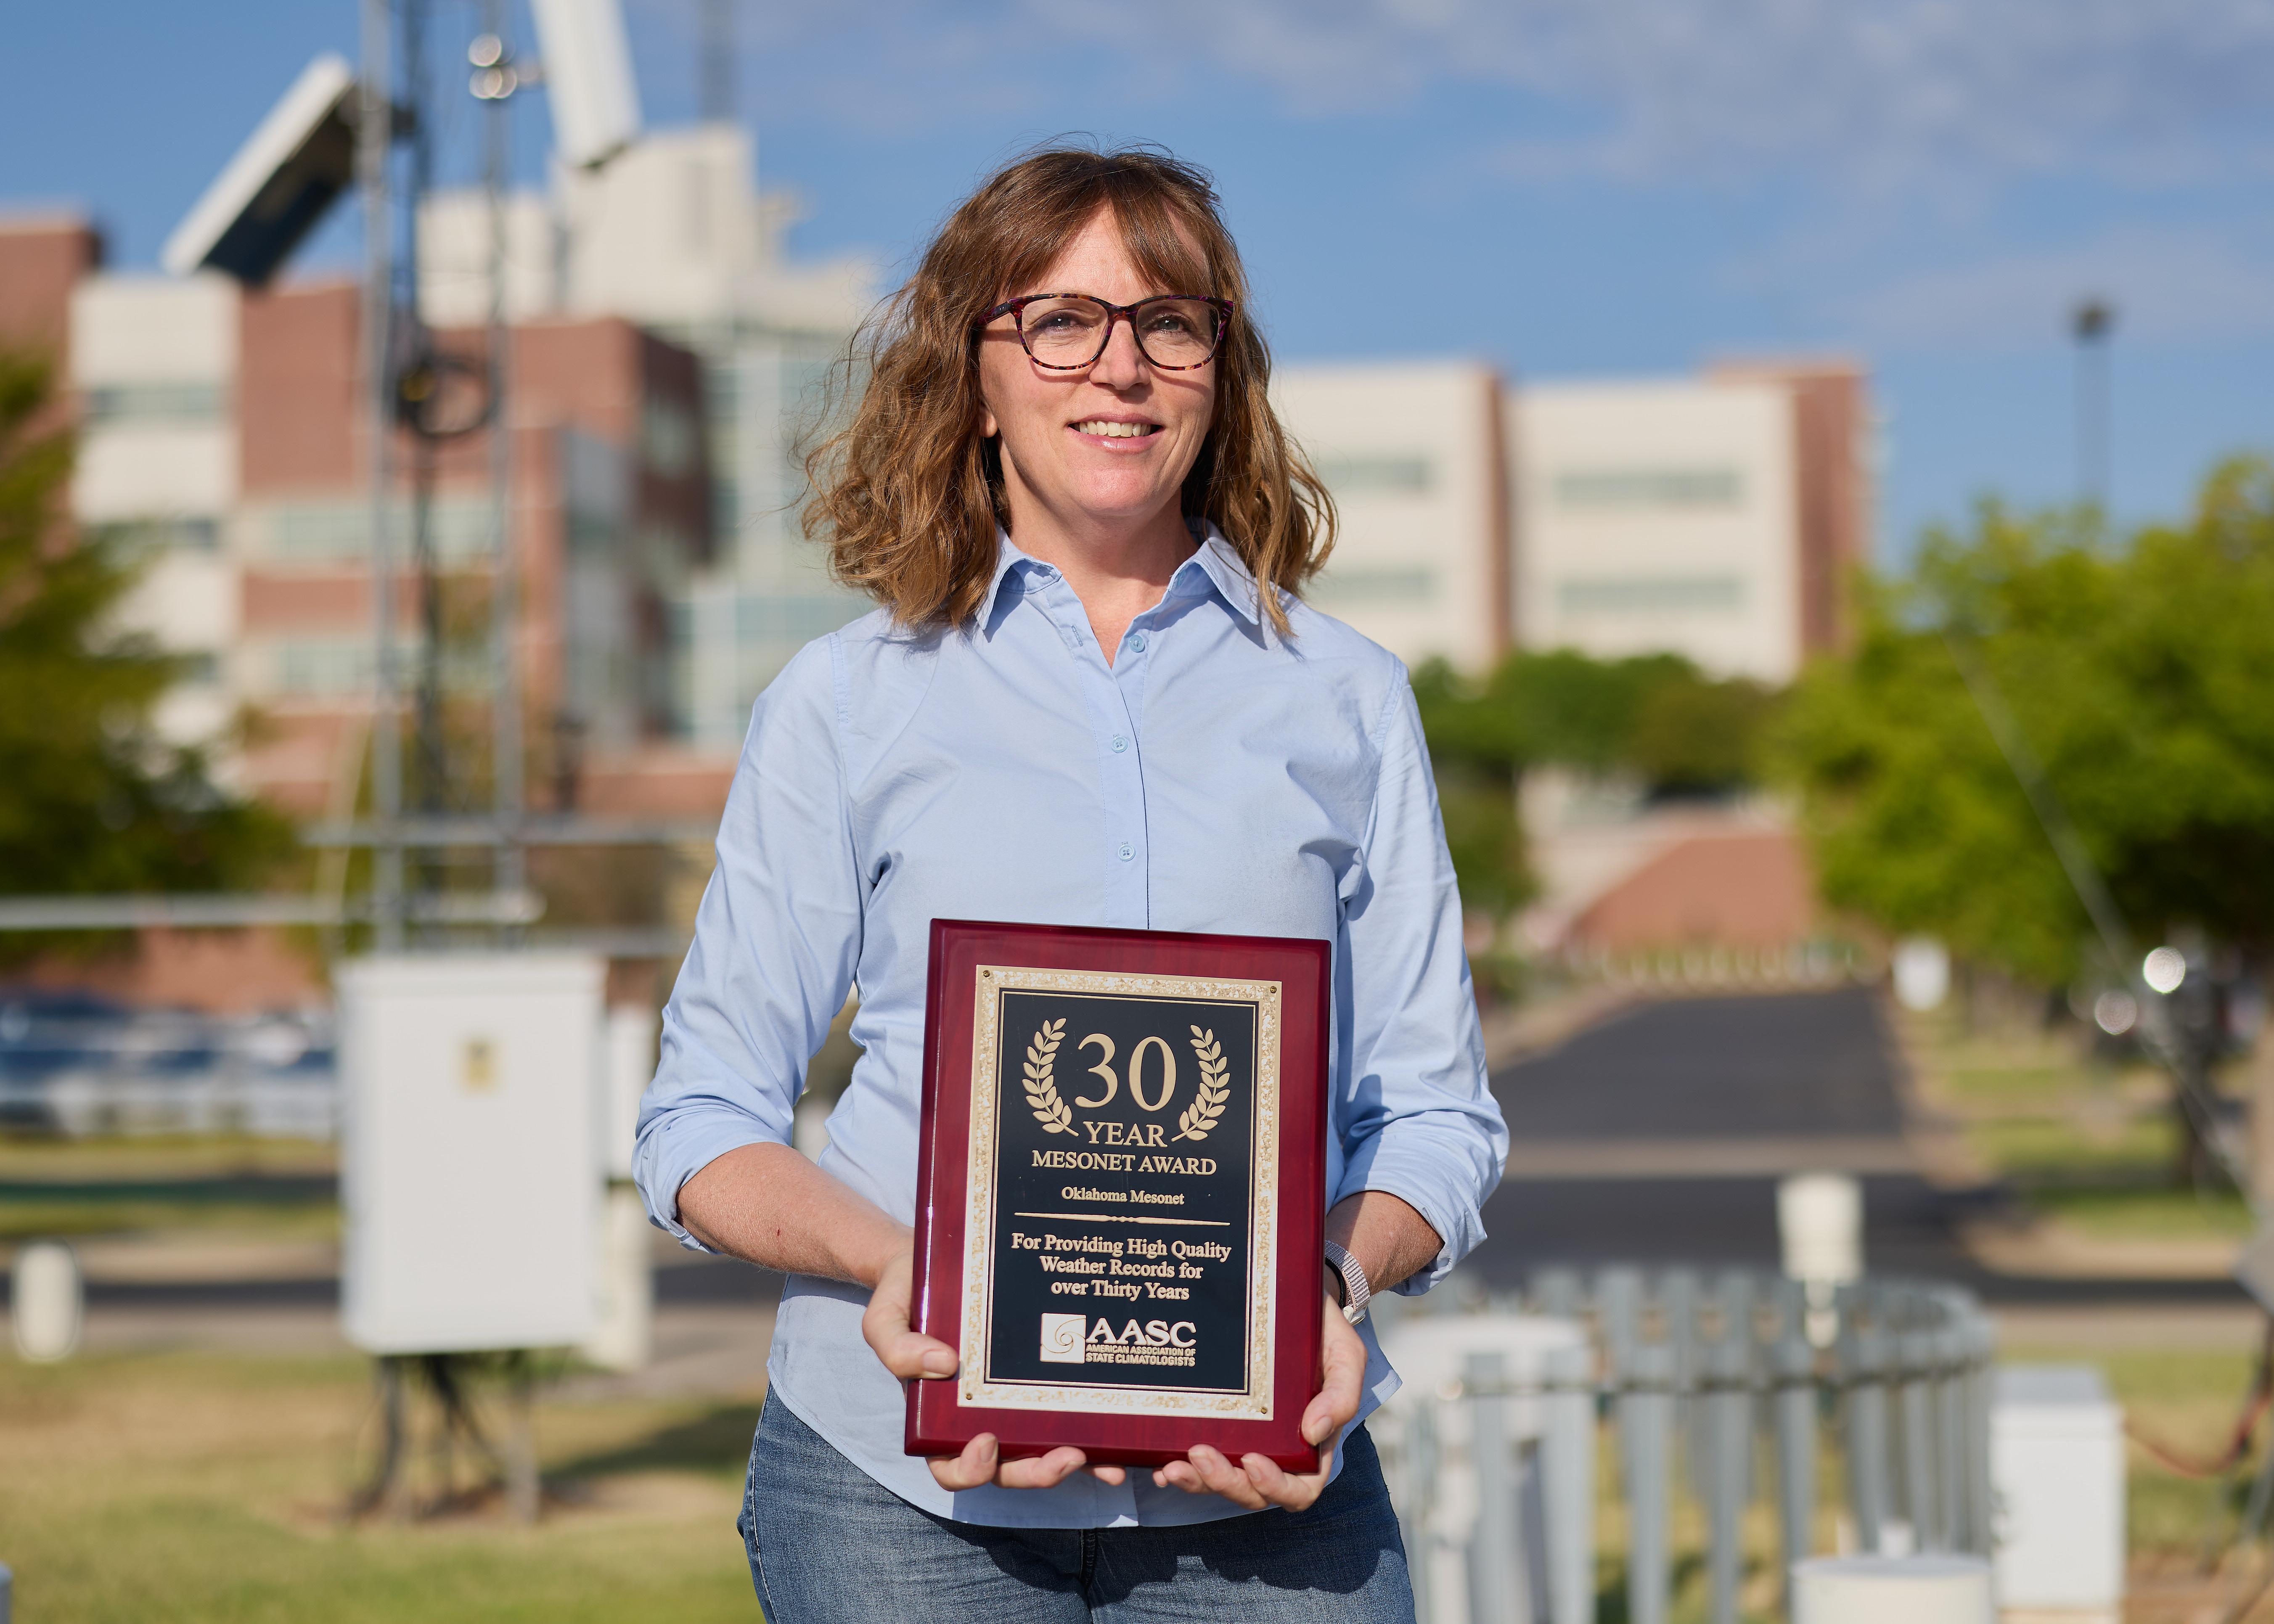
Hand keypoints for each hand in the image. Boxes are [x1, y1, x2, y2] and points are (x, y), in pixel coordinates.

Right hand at [860, 1242, 1127, 1491]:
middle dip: (1037, 1473)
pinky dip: (1094, 1435)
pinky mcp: (1043, 1383)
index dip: (969, 1468)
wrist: (933, 1260)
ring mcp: (1015, 1405)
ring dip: (1075, 1465)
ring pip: (1044, 1453)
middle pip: (1008, 1469)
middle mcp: (979, 1419)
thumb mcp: (886, 1318)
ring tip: (1108, 1464)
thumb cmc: (907, 1295)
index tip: (987, 1443)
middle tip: (1067, 1458)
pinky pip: (1068, 1417)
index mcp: (938, 1418)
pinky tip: (1120, 1438)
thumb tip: (942, 1366)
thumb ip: (898, 1346)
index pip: (950, 1465)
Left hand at [1149, 1283, 1365, 1511]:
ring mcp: (1245, 1440)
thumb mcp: (1346, 1357)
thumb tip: (1315, 1433)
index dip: (1275, 1486)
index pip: (1299, 1488)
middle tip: (1199, 1455)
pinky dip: (1181, 1468)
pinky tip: (1160, 1462)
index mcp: (1312, 1445)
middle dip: (1225, 1483)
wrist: (1293, 1296)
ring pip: (1221, 1482)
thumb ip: (1342, 1394)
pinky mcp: (1217, 1424)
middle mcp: (1277, 1451)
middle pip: (1252, 1493)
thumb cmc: (1324, 1331)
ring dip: (1197, 1481)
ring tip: (1171, 1467)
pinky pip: (1198, 1460)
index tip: (1254, 1460)